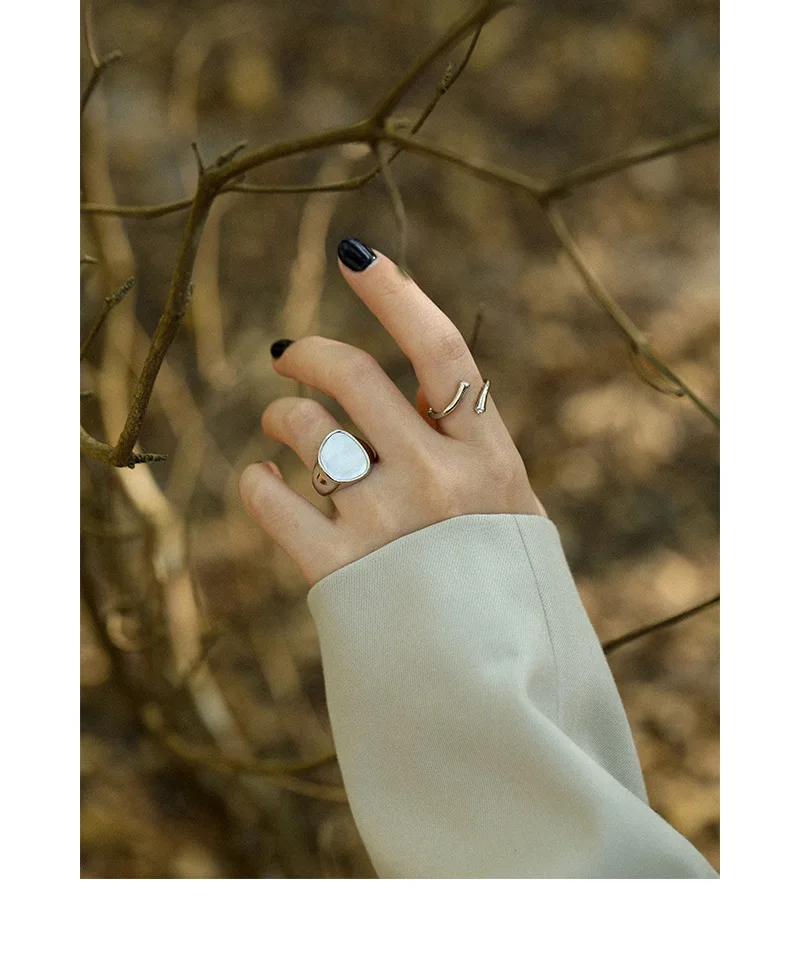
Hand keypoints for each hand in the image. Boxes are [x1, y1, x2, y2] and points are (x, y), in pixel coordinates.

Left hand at [239, 237, 545, 586]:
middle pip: (352, 376)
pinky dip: (255, 480)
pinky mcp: (336, 571)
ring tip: (280, 429)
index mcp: (491, 459)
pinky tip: (262, 482)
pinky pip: (267, 497)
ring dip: (280, 418)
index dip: (393, 294)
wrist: (494, 702)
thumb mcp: (511, 516)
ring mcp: (386, 525)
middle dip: (307, 353)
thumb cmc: (501, 598)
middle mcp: (438, 481)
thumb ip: (468, 452)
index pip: (441, 351)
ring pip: (303, 429)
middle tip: (288, 356)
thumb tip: (406, 387)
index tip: (351, 253)